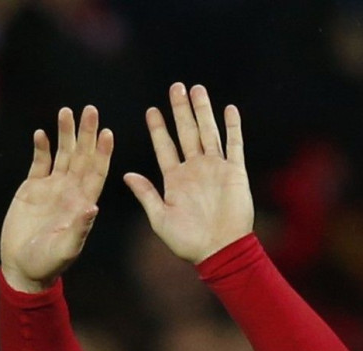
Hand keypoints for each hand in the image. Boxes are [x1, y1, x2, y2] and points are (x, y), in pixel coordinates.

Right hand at [0, 106, 112, 292]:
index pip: (97, 173)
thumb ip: (79, 228)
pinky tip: (42, 133)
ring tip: (67, 111)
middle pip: (81, 157)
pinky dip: (41, 148)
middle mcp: (70, 192)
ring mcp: (52, 189)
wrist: (23, 267)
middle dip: (86, 134)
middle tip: (90, 110)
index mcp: (82, 204)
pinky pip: (39, 163)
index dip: (102, 153)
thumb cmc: (47, 263)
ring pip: (62, 155)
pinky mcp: (32, 188)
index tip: (107, 132)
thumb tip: (92, 206)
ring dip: (65, 134)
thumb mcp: (66, 248)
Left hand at [124, 83, 253, 263]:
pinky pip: (234, 145)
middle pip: (186, 132)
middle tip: (175, 87)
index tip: (151, 110)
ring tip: (196, 89)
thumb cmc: (188, 242)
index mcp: (175, 180)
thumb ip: (146, 194)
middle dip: (180, 110)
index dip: (158, 129)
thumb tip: (127, 174)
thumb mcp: (160, 218)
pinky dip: (233, 128)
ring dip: (203, 111)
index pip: (165, 147)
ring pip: (208, 132)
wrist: (219, 251)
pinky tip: (229, 109)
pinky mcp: (235, 173)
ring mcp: (216, 169)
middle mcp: (195, 170)